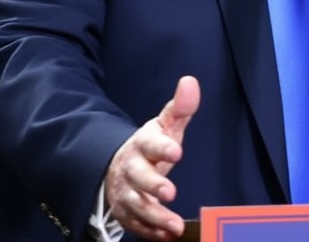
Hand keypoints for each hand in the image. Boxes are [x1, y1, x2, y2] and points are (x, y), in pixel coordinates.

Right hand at [105, 76, 200, 239]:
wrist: (118, 167)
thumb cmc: (150, 146)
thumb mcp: (165, 126)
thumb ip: (180, 108)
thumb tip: (190, 82)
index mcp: (142, 144)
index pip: (150, 143)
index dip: (162, 147)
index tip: (176, 150)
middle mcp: (131, 169)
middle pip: (139, 177)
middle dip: (153, 185)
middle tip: (171, 191)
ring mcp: (126, 192)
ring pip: (136, 205)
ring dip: (155, 216)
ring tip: (174, 225)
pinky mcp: (125, 213)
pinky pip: (135, 225)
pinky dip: (150, 232)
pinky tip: (167, 236)